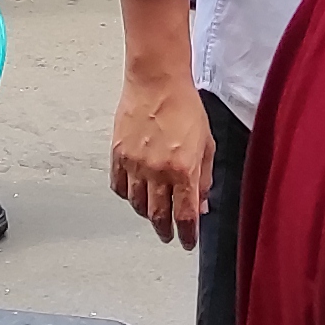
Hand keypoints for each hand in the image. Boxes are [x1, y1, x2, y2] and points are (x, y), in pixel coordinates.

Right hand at [111, 74, 214, 244]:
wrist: (157, 82)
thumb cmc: (184, 106)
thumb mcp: (207, 144)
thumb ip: (205, 178)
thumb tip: (201, 204)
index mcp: (183, 169)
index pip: (184, 215)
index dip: (186, 235)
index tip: (186, 242)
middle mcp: (157, 171)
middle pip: (157, 216)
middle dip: (165, 230)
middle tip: (168, 235)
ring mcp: (134, 164)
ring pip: (137, 204)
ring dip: (147, 214)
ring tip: (154, 213)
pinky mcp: (118, 155)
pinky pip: (119, 187)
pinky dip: (128, 195)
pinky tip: (135, 193)